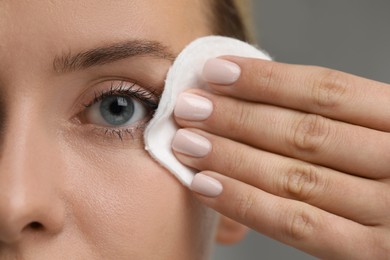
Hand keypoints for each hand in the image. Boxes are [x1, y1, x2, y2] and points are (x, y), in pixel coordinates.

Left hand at [171, 57, 389, 258]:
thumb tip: (248, 98)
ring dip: (231, 157)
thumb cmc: (380, 166)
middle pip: (305, 132)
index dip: (266, 80)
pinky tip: (205, 184)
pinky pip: (297, 225)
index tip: (216, 72)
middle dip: (238, 118)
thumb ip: (328, 120)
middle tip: (190, 108)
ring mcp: (387, 211)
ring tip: (187, 142)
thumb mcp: (369, 132)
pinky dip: (246, 203)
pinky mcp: (367, 252)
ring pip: (294, 178)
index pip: (327, 90)